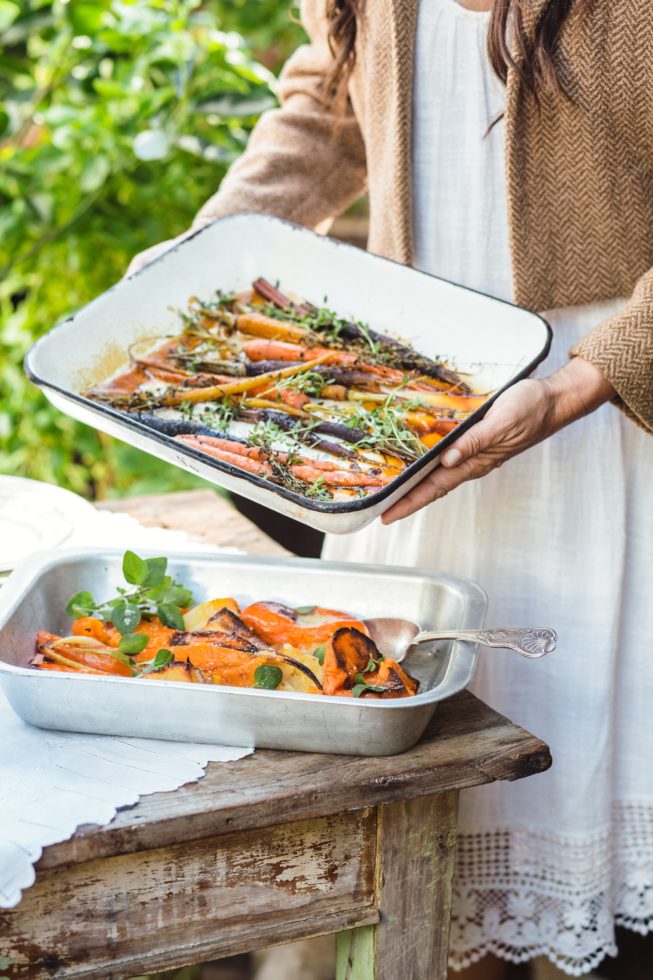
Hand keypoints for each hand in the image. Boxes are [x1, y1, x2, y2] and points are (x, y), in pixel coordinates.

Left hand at [382, 357, 614, 523]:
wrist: (554, 400)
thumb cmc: (531, 408)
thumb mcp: (502, 421)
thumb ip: (476, 441)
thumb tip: (448, 459)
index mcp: (476, 461)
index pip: (435, 487)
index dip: (410, 502)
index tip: (388, 514)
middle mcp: (473, 462)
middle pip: (433, 486)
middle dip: (407, 499)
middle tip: (382, 509)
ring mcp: (476, 453)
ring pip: (439, 474)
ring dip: (416, 484)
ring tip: (393, 490)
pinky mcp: (478, 441)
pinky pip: (448, 457)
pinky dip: (429, 464)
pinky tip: (420, 461)